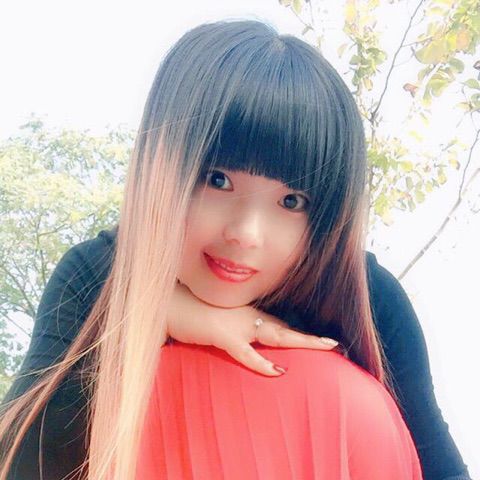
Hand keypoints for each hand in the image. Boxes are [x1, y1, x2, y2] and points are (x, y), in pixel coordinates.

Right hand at [167, 281, 338, 376]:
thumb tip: (245, 344)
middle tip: (334, 343)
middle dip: (309, 337)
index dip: (298, 333)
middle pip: (283, 328)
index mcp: (246, 316)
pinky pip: (246, 351)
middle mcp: (246, 317)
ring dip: (299, 341)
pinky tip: (277, 370)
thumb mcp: (215, 324)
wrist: (169, 305)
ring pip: (274, 335)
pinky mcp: (222, 335)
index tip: (320, 340)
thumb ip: (232, 334)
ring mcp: (236, 325)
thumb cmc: (191, 315)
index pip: (277, 325)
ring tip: (323, 347)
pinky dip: (261, 362)